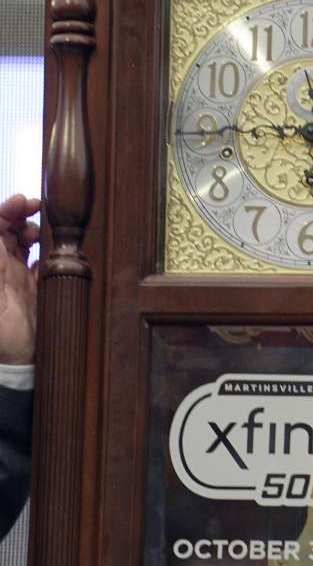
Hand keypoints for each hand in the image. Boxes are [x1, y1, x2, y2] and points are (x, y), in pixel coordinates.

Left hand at [0, 194, 38, 364]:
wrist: (21, 363)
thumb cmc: (2, 335)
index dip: (6, 209)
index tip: (24, 201)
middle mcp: (1, 267)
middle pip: (7, 229)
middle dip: (20, 213)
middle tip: (38, 206)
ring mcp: (18, 276)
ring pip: (24, 240)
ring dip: (34, 228)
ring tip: (44, 228)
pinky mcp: (37, 288)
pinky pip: (41, 260)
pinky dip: (48, 249)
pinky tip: (54, 246)